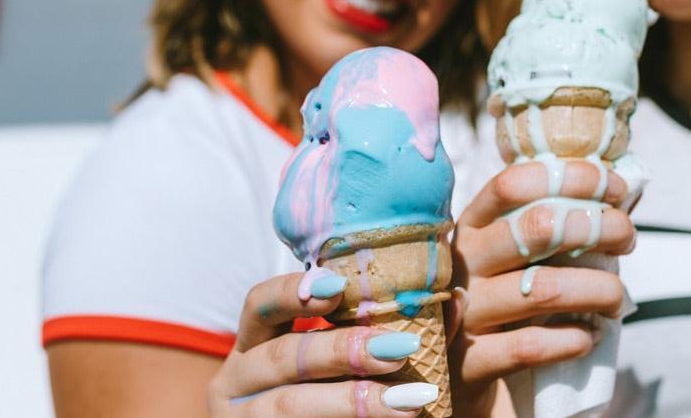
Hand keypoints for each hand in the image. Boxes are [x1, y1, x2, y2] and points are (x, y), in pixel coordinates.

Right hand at [208, 271, 441, 416]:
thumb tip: (454, 298)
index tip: (336, 285)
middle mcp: (237, 382)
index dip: (291, 291)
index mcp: (251, 346)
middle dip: (343, 350)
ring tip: (410, 400)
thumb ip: (384, 332)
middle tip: (399, 349)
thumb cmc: (330, 398)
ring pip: (291, 405)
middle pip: (282, 357)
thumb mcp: (345, 365)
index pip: (258, 304)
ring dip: (355, 400)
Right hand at [449, 160, 636, 414]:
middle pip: (537, 227)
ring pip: (543, 289)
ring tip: (616, 300)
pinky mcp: (468, 363)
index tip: (616, 190)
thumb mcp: (521, 260)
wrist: (465, 379)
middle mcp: (461, 262)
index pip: (512, 183)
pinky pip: (531, 346)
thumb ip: (561, 225)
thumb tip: (628, 190)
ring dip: (597, 290)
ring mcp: (461, 313)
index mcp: (471, 226)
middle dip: (598, 227)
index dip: (572, 178)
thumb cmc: (505, 306)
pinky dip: (573, 340)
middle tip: (626, 240)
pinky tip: (588, 338)